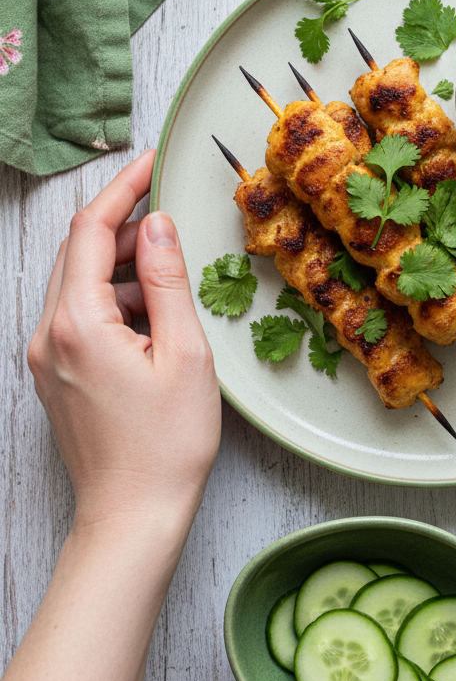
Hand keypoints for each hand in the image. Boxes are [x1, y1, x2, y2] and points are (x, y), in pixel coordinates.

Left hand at [27, 149, 220, 537]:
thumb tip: (158, 224)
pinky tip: (154, 319)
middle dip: (124, 224)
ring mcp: (46, 357)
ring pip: (79, 282)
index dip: (123, 188)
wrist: (132, 516)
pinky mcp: (55, 375)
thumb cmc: (166, 445)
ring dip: (122, 266)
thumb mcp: (185, 353)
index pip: (92, 230)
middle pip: (79, 251)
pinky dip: (114, 300)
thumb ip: (168, 280)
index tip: (152, 163)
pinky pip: (78, 315)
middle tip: (171, 214)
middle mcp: (48, 334)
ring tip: (173, 280)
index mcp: (78, 323)